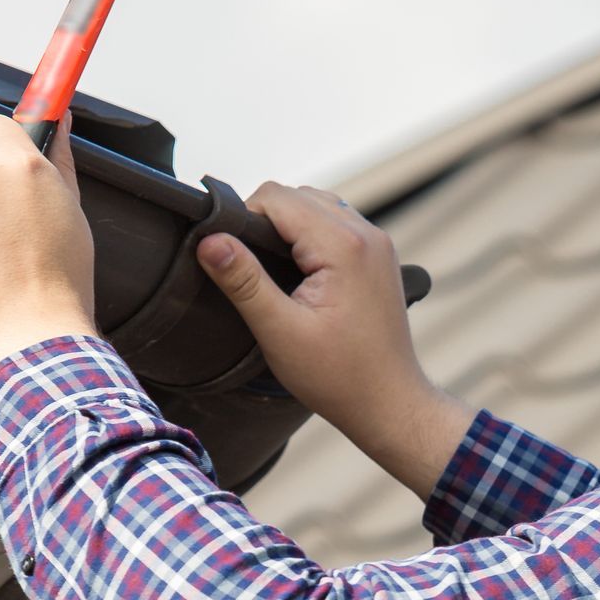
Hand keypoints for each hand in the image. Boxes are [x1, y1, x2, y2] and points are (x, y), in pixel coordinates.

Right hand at [199, 183, 470, 498]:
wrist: (390, 404)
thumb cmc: (340, 377)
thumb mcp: (279, 331)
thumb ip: (243, 280)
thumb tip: (209, 240)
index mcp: (344, 245)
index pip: (276, 196)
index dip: (244, 219)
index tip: (232, 257)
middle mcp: (367, 234)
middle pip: (296, 196)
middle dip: (265, 223)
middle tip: (251, 270)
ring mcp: (377, 244)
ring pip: (316, 206)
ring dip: (288, 228)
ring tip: (274, 274)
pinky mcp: (378, 257)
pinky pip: (335, 225)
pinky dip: (311, 238)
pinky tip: (299, 274)